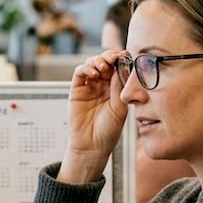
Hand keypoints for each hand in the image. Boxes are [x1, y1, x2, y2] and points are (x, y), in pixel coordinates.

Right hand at [60, 50, 128, 183]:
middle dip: (109, 57)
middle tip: (113, 58)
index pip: (118, 67)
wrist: (93, 146)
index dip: (121, 59)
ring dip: (97, 60)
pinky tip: (93, 72)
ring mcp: (89, 86)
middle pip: (105, 62)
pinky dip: (86, 68)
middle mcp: (102, 85)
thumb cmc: (108, 131)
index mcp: (116, 88)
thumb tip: (121, 67)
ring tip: (103, 66)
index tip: (125, 55)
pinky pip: (80, 73)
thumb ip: (119, 88)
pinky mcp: (77, 90)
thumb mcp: (120, 108)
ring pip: (92, 64)